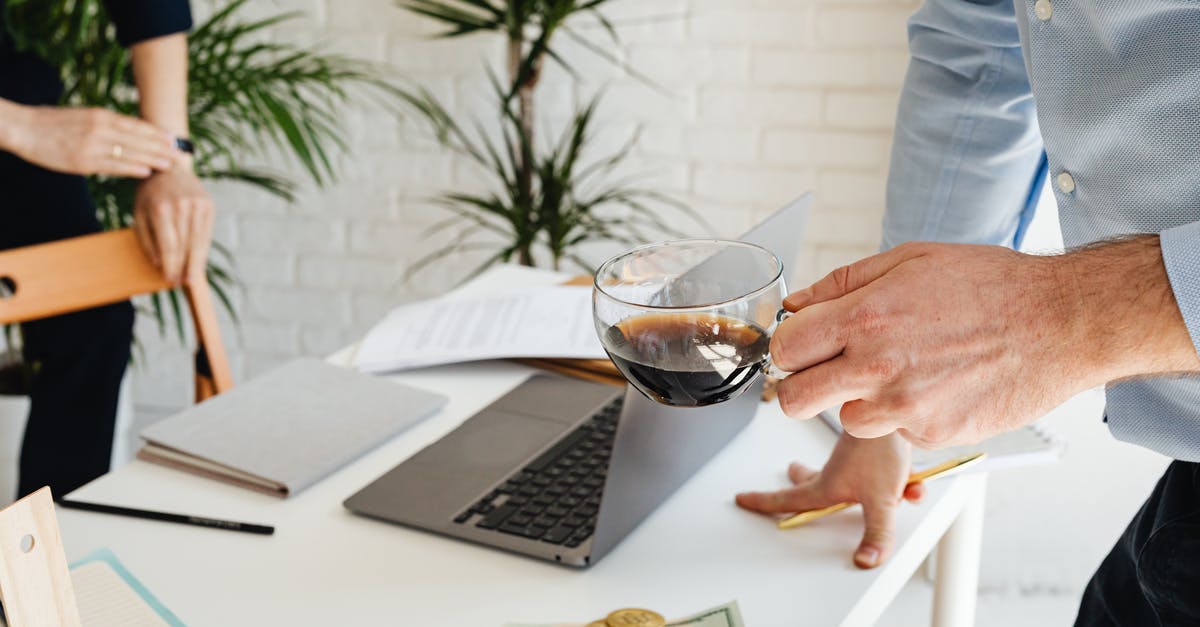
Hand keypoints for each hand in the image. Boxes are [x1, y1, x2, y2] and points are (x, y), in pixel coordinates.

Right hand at [3, 104, 179, 177]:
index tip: (175, 139)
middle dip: (162, 147)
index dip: (157, 133)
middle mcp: (100, 128)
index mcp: (101, 115)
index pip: (136, 125)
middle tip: (182, 154)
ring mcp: (91, 145)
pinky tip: (146, 172)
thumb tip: (130, 134)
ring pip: (129, 153)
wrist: (24, 128)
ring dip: (152, 159)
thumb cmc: (54, 124)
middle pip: (138, 139)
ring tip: (171, 164)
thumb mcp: (84, 117)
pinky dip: (131, 168)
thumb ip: (106, 124)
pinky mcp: (82, 161)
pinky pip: (111, 166)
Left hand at [133, 165, 213, 284]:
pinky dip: (202, 249)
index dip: (170, 266)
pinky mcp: (209, 205)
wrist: (169, 167)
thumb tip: (158, 263)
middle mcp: (182, 207)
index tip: (169, 281)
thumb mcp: (139, 213)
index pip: (169, 246)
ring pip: (198, 242)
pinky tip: (197, 261)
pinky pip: (206, 233)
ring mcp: (198, 205)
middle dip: (183, 268)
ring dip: (195, 263)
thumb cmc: (150, 194)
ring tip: (191, 278)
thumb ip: (147, 239)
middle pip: (185, 247)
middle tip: (180, 284)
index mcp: (161, 209)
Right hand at [736, 432, 924, 568]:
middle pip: (811, 481)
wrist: (896, 411)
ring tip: (856, 490)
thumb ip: (878, 533)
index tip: (742, 498)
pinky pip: (880, 474)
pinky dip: (897, 482)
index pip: (787, 500)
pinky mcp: (873, 453)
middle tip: (790, 473)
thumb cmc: (879, 447)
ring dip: (851, 484)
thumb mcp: (881, 499)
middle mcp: (836, 473)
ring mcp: (854, 461)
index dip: (762, 502)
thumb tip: (866, 560)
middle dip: (799, 480)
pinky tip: (914, 487)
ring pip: (844, 475)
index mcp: (826, 486)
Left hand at [770, 242, 1082, 447]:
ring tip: (900, 371)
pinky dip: (905, 415)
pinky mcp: (933, 434)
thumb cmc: (990, 286)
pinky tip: (936, 384)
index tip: (803, 345)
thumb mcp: (909, 260)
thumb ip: (841, 284)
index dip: (789, 347)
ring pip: (844, 421)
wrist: (1059, 323)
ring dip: (859, 402)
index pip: (785, 349)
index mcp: (865, 317)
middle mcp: (877, 366)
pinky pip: (895, 432)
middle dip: (802, 386)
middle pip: (794, 400)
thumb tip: (795, 304)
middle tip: (826, 371)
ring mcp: (905, 407)